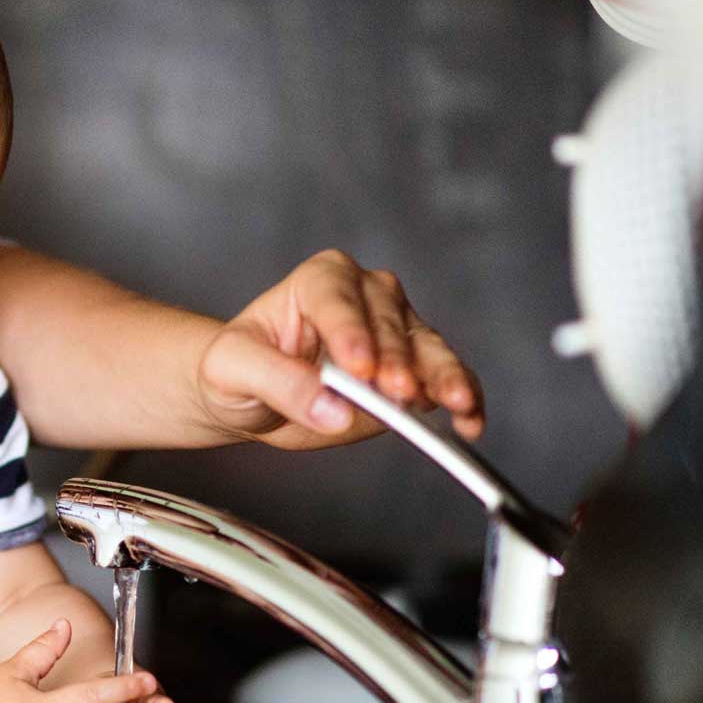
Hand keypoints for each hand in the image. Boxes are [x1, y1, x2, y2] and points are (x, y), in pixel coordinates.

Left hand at [194, 250, 484, 447]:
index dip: (350, 332)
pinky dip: (462, 399)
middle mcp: (366, 296)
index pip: (338, 300)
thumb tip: (332, 408)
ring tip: (456, 404)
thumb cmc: (237, 369)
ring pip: (427, 349)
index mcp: (320, 281)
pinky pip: (445, 379)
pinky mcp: (413, 368)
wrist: (252, 395)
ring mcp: (395, 331)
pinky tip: (469, 421)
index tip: (359, 367)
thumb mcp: (233, 371)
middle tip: (395, 393)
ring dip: (443, 377)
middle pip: (389, 323)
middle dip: (395, 361)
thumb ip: (278, 382)